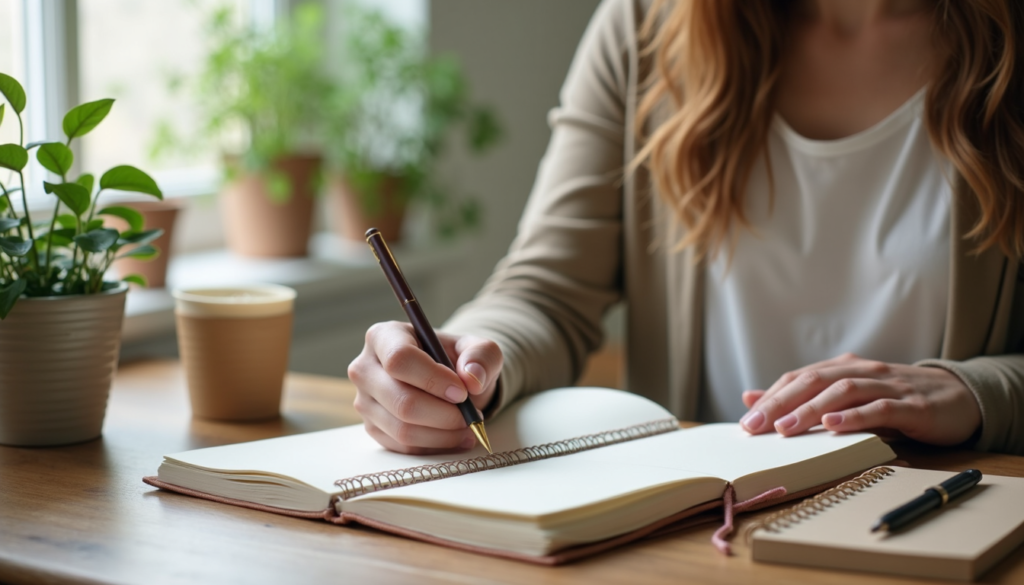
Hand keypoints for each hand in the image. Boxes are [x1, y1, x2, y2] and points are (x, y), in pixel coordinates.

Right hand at [348, 321, 501, 453]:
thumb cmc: (456, 359)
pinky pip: (403, 446)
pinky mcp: (372, 428)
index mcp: (384, 337)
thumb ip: (481, 356)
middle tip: (471, 416)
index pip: (399, 359)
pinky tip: (455, 436)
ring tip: (468, 426)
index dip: (432, 379)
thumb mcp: (477, 349)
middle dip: (444, 414)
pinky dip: (434, 445)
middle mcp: (365, 368)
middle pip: (401, 400)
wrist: (446, 380)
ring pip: (402, 428)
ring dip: (443, 434)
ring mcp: (364, 401)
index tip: (462, 392)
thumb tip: (472, 378)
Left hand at [738, 353, 980, 445]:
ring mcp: (888, 386)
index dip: (771, 398)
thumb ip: (803, 399)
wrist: (958, 396)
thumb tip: (753, 398)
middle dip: (781, 404)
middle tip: (755, 427)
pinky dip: (855, 417)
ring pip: (843, 392)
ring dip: (811, 410)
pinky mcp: (912, 406)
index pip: (799, 379)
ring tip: (786, 428)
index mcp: (843, 369)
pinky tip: (834, 427)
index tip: (747, 422)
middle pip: (814, 381)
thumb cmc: (895, 399)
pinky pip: (880, 409)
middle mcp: (862, 372)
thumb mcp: (848, 397)